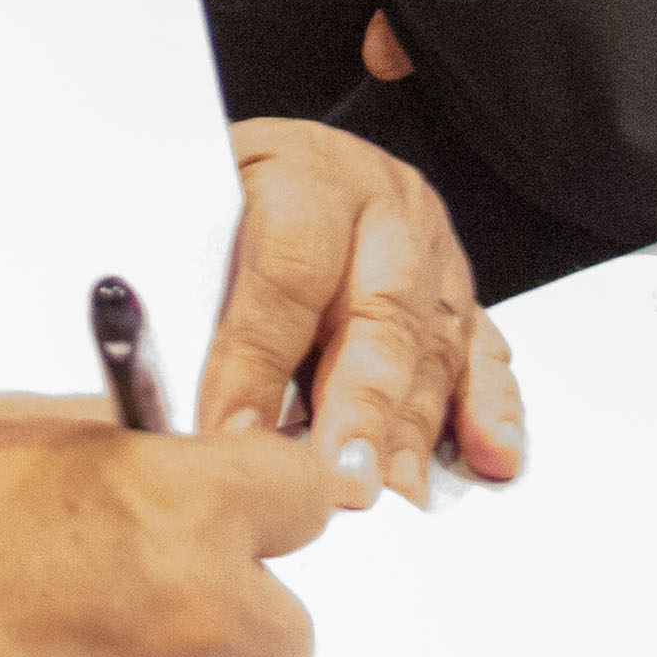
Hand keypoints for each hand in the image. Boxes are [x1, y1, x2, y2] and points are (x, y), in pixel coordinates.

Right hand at [0, 399, 338, 656]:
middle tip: (147, 603)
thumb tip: (166, 453)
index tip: (259, 513)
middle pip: (286, 630)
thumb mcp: (12, 431)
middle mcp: (198, 616)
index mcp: (183, 509)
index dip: (269, 503)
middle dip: (230, 617)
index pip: (304, 495)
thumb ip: (119, 444)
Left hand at [204, 117, 526, 499]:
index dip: (257, 361)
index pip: (287, 270)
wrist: (275, 163)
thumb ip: (181, 292)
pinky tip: (491, 456)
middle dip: (358, 409)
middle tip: (339, 481)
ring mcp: (433, 250)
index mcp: (305, 171)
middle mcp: (383, 206)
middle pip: (379, 313)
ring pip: (434, 345)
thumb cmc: (217, 195)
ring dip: (414, 428)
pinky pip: (485, 354)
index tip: (228, 437)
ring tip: (390, 492)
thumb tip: (164, 401)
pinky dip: (491, 410)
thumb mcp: (182, 214)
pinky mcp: (461, 296)